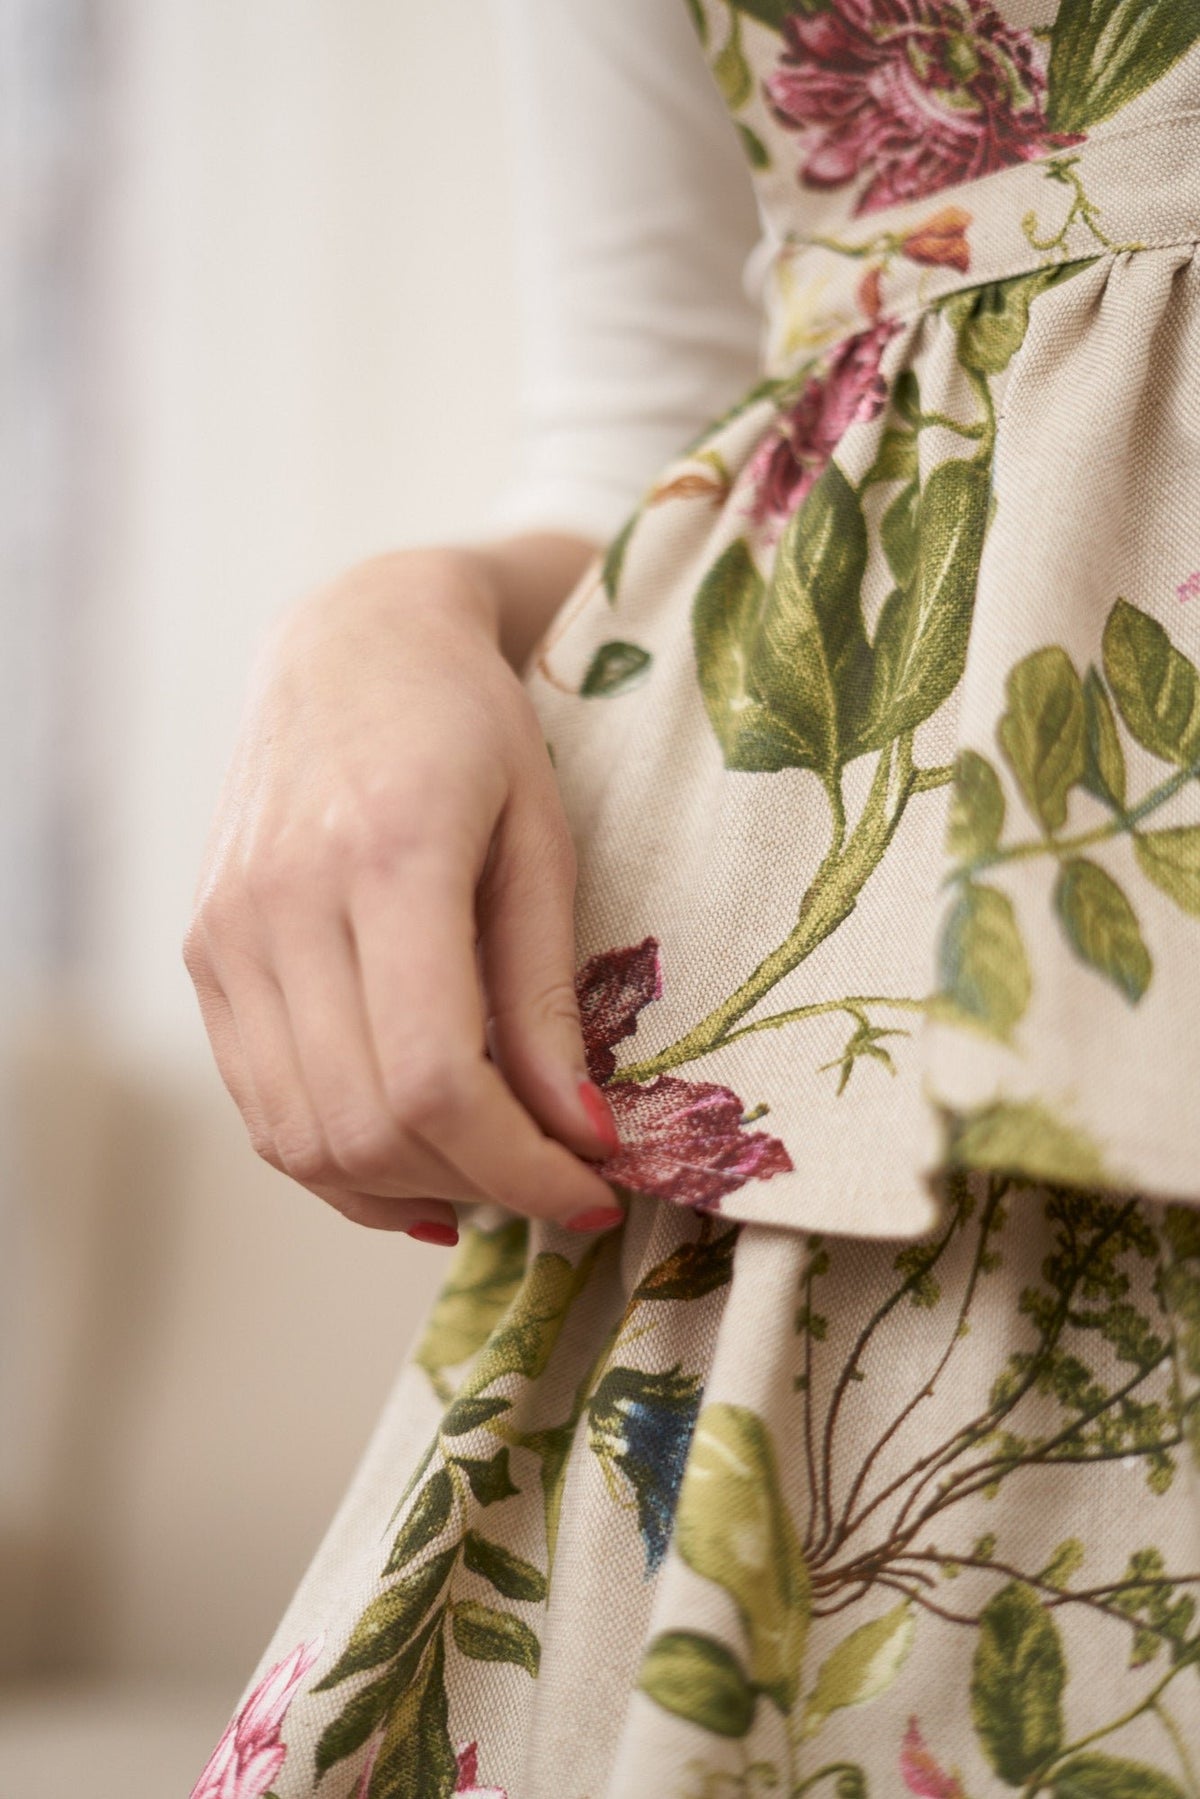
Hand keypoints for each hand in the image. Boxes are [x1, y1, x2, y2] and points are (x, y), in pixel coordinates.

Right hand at [182, 545, 623, 1242]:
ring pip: (304, 1139)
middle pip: (367, 1125)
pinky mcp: (205, 955)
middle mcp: (281, 903)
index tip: (597, 1189)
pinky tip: (418, 1164)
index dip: (523, 1166)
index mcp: (386, 857)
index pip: (437, 1077)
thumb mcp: (541, 841)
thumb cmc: (472, 732)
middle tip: (559, 1186)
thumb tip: (577, 1136)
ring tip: (495, 1171)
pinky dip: (342, 1163)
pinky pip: (264, 1109)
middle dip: (480, 1187)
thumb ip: (546, 993)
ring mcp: (226, 934)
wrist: (353, 647)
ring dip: (410, 1189)